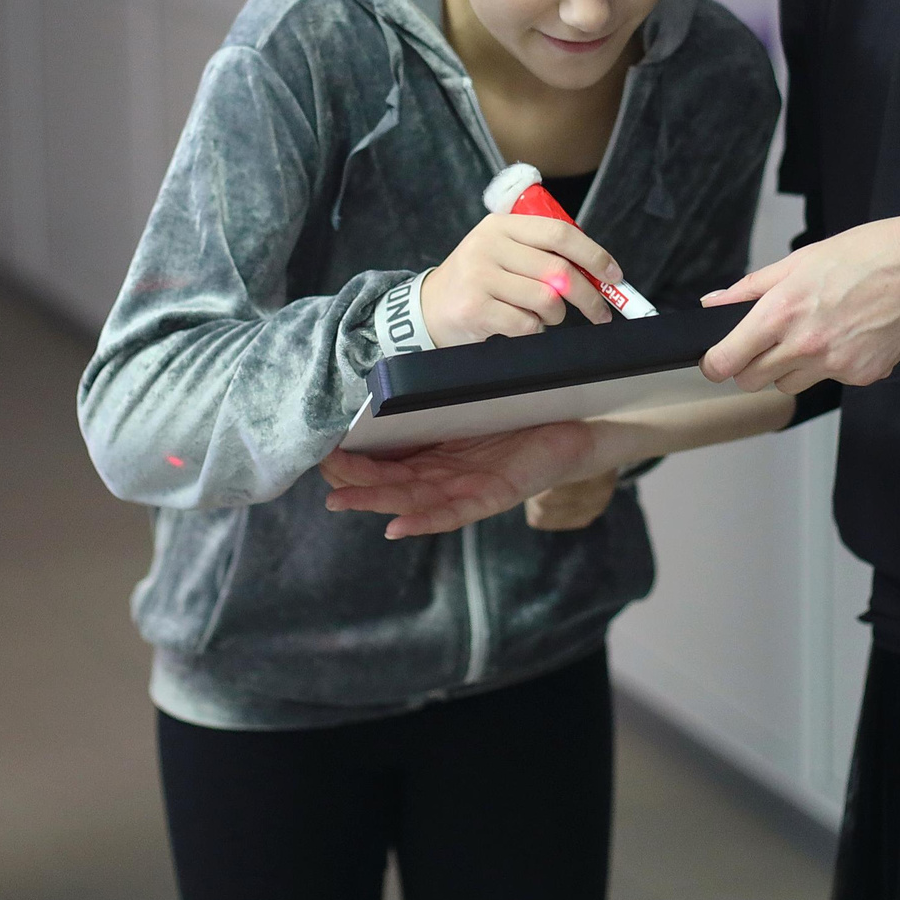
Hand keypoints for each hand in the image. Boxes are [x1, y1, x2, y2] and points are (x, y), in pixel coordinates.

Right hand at [321, 420, 604, 538]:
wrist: (579, 421)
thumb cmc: (525, 409)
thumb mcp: (474, 398)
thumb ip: (441, 395)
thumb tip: (399, 372)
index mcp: (438, 452)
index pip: (386, 459)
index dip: (355, 456)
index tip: (323, 446)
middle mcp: (446, 475)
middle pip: (391, 483)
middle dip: (353, 480)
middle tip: (321, 474)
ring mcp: (466, 489)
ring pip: (411, 500)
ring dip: (375, 502)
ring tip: (340, 500)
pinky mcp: (491, 498)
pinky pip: (451, 514)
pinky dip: (422, 522)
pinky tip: (395, 527)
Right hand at [419, 213, 619, 346]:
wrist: (430, 308)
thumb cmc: (480, 281)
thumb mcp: (504, 253)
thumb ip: (544, 254)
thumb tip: (599, 273)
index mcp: (502, 225)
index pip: (560, 233)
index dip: (594, 255)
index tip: (614, 275)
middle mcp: (489, 245)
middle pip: (559, 270)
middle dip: (588, 296)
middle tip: (600, 312)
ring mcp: (479, 276)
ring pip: (547, 300)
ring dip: (556, 316)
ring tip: (544, 317)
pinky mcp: (474, 308)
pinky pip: (527, 324)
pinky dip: (533, 331)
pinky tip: (520, 326)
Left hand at [700, 213, 899, 393]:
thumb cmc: (867, 254)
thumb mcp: (800, 261)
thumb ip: (752, 288)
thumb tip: (715, 303)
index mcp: (782, 311)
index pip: (728, 361)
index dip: (716, 363)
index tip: (717, 360)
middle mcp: (805, 345)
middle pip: (752, 381)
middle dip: (751, 366)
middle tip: (765, 343)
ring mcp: (836, 364)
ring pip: (789, 386)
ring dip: (790, 369)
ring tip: (815, 333)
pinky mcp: (863, 375)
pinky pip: (831, 380)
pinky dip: (833, 365)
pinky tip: (849, 336)